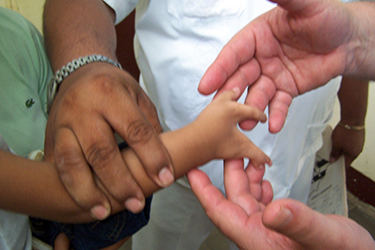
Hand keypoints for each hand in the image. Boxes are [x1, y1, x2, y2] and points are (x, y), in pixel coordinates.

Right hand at [44, 63, 173, 218]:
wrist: (78, 74)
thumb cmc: (113, 87)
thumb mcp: (137, 95)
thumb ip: (149, 125)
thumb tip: (162, 160)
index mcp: (110, 94)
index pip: (135, 129)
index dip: (152, 157)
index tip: (165, 179)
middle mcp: (83, 108)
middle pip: (101, 151)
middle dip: (120, 182)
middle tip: (136, 204)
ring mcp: (62, 123)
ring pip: (71, 163)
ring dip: (88, 192)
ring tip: (104, 212)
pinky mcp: (50, 137)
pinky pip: (56, 167)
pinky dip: (69, 188)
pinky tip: (82, 203)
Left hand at [188, 159, 374, 249]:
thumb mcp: (325, 238)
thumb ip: (298, 223)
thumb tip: (272, 210)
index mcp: (259, 240)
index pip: (222, 214)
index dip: (204, 192)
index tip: (192, 172)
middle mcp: (260, 234)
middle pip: (234, 199)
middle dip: (231, 172)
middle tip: (230, 148)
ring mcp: (270, 229)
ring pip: (248, 198)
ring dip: (248, 177)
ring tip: (252, 158)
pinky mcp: (280, 225)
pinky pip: (262, 203)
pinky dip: (261, 187)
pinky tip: (263, 178)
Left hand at [193, 89, 271, 167]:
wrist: (190, 146)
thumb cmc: (212, 144)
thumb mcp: (240, 148)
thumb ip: (257, 154)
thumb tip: (266, 161)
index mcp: (234, 109)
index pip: (252, 110)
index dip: (259, 115)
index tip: (262, 118)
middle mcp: (222, 103)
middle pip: (234, 94)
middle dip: (240, 95)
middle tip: (243, 94)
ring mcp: (211, 107)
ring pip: (222, 95)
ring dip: (229, 97)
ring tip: (232, 97)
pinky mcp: (202, 113)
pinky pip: (213, 104)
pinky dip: (219, 104)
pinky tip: (218, 111)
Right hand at [199, 0, 356, 132]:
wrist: (349, 40)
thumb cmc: (328, 17)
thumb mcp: (305, 5)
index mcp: (258, 36)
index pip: (234, 53)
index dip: (219, 69)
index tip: (206, 85)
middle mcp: (261, 57)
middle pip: (240, 77)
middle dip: (230, 94)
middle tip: (221, 109)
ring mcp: (272, 75)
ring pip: (257, 94)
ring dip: (250, 109)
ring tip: (247, 123)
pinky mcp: (286, 89)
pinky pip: (279, 104)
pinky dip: (275, 114)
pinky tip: (272, 125)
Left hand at [330, 125, 364, 167]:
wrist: (353, 119)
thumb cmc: (345, 132)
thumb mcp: (336, 145)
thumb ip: (335, 153)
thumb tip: (333, 160)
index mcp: (353, 154)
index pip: (346, 164)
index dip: (339, 165)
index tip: (333, 164)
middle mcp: (358, 150)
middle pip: (348, 156)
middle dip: (340, 156)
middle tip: (332, 154)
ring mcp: (359, 143)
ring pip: (350, 149)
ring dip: (343, 149)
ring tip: (335, 145)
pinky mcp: (359, 137)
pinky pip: (352, 143)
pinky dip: (346, 143)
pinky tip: (341, 139)